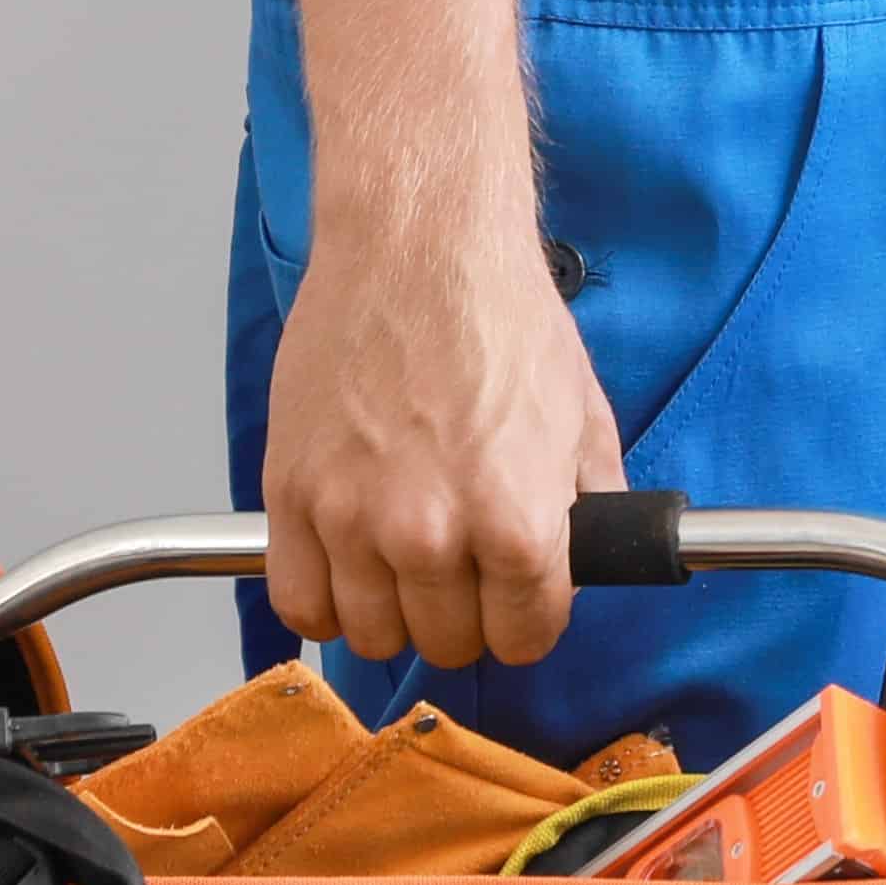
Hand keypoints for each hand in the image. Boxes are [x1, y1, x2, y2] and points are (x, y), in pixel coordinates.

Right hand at [262, 214, 626, 673]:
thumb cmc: (496, 308)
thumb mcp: (582, 411)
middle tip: (462, 564)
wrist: (418, 240)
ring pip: (372, 634)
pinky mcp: (291, 493)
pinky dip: (323, 600)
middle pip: (448, 644)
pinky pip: (299, 603)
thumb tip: (593, 555)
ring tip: (404, 560)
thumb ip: (594, 503)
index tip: (516, 594)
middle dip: (464, 612)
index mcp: (517, 523)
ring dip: (394, 609)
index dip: (527, 615)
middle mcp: (432, 534)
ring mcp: (352, 517)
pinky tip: (345, 565)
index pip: (524, 637)